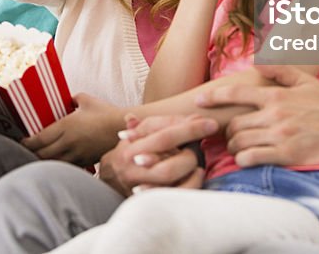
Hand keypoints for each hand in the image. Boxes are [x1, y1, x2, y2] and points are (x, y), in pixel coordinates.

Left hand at [21, 94, 124, 166]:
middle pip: (42, 154)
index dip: (27, 143)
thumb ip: (73, 99)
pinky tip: (56, 164)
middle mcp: (68, 142)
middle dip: (32, 154)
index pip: (39, 139)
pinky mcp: (85, 161)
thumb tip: (67, 101)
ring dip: (43, 162)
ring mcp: (77, 154)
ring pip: (53, 163)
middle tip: (26, 151)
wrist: (123, 128)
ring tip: (38, 159)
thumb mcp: (86, 100)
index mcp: (66, 126)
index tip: (23, 141)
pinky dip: (58, 166)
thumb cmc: (105, 112)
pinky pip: (67, 166)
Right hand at [98, 114, 217, 196]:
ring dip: (190, 167)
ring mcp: (138, 184)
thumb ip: (165, 125)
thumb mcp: (141, 133)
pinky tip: (196, 176)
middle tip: (200, 147)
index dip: (188, 127)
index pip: (162, 132)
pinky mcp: (148, 201)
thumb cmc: (132, 152)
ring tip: (199, 164)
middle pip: (165, 150)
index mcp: (132, 144)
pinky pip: (174, 194)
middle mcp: (132, 163)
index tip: (210, 124)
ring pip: (168, 172)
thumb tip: (194, 117)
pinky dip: (190, 184)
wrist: (108, 179)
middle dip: (190, 147)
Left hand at [197, 65, 318, 167]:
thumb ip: (280, 70)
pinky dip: (244, 160)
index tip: (198, 102)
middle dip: (227, 131)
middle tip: (231, 135)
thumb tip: (257, 61)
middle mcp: (275, 114)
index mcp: (276, 95)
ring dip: (234, 147)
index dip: (213, 98)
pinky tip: (248, 159)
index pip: (236, 93)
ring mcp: (280, 135)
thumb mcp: (306, 81)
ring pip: (240, 142)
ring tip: (239, 149)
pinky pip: (253, 158)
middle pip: (234, 123)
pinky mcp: (287, 155)